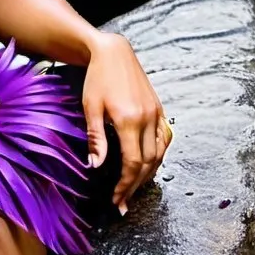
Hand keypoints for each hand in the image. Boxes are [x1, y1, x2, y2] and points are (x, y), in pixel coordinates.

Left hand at [82, 31, 171, 215]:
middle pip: (148, 163)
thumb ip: (96, 138)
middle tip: (124, 202)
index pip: (133, 163)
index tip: (116, 199)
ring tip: (134, 188)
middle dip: (136, 185)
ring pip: (160, 154)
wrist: (113, 51)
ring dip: (148, 174)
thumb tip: (96, 167)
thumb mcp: (90, 107)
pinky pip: (164, 139)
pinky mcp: (160, 109)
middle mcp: (148, 119)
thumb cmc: (97, 78)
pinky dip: (158, 156)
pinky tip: (149, 164)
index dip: (125, 184)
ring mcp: (157, 114)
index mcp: (130, 120)